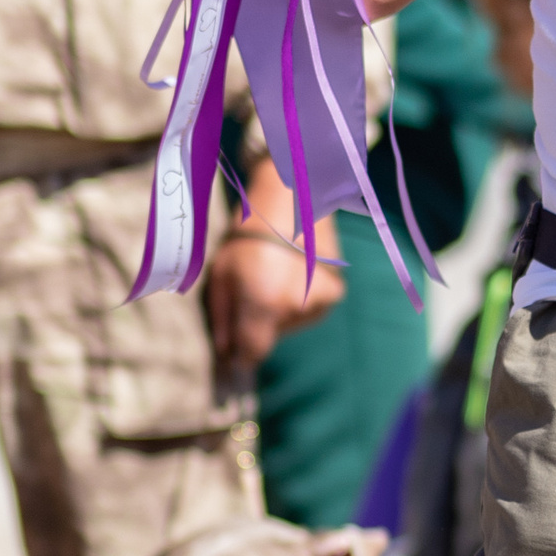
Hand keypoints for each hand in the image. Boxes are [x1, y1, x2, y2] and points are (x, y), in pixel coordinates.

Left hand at [208, 169, 343, 371]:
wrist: (293, 197)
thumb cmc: (247, 232)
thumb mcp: (220, 272)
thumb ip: (222, 318)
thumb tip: (226, 353)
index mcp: (263, 301)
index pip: (253, 352)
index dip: (241, 357)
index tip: (231, 358)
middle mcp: (295, 307)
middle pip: (271, 337)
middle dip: (256, 323)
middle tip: (250, 289)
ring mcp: (319, 301)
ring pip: (290, 325)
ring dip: (278, 310)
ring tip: (273, 275)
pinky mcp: (334, 293)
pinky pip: (308, 311)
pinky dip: (297, 300)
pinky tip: (293, 273)